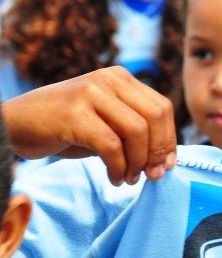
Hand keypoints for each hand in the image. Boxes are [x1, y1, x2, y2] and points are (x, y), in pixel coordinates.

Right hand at [2, 66, 176, 185]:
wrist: (15, 125)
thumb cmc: (66, 128)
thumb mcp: (106, 121)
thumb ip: (134, 131)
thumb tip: (166, 159)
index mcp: (121, 78)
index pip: (162, 107)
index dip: (170, 139)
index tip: (167, 165)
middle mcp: (108, 79)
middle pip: (155, 117)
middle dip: (159, 152)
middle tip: (153, 175)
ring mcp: (90, 94)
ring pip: (136, 131)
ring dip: (138, 163)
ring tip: (130, 179)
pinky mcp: (74, 114)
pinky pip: (111, 146)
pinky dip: (118, 168)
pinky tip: (115, 178)